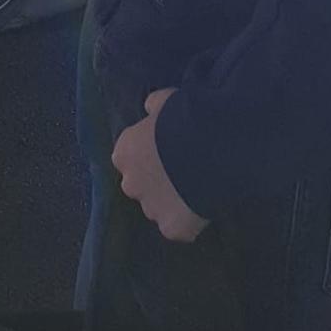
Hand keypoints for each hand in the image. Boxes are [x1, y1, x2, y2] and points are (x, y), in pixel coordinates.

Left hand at [112, 89, 207, 241]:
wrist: (206, 148)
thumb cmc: (181, 119)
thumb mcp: (163, 101)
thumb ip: (153, 108)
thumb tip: (150, 109)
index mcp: (124, 153)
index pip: (128, 158)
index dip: (146, 156)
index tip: (163, 151)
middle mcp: (130, 184)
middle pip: (138, 186)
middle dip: (154, 182)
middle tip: (180, 171)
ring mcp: (150, 210)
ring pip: (158, 209)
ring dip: (171, 202)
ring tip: (195, 188)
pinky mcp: (172, 229)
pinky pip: (178, 228)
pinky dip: (189, 222)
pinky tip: (203, 206)